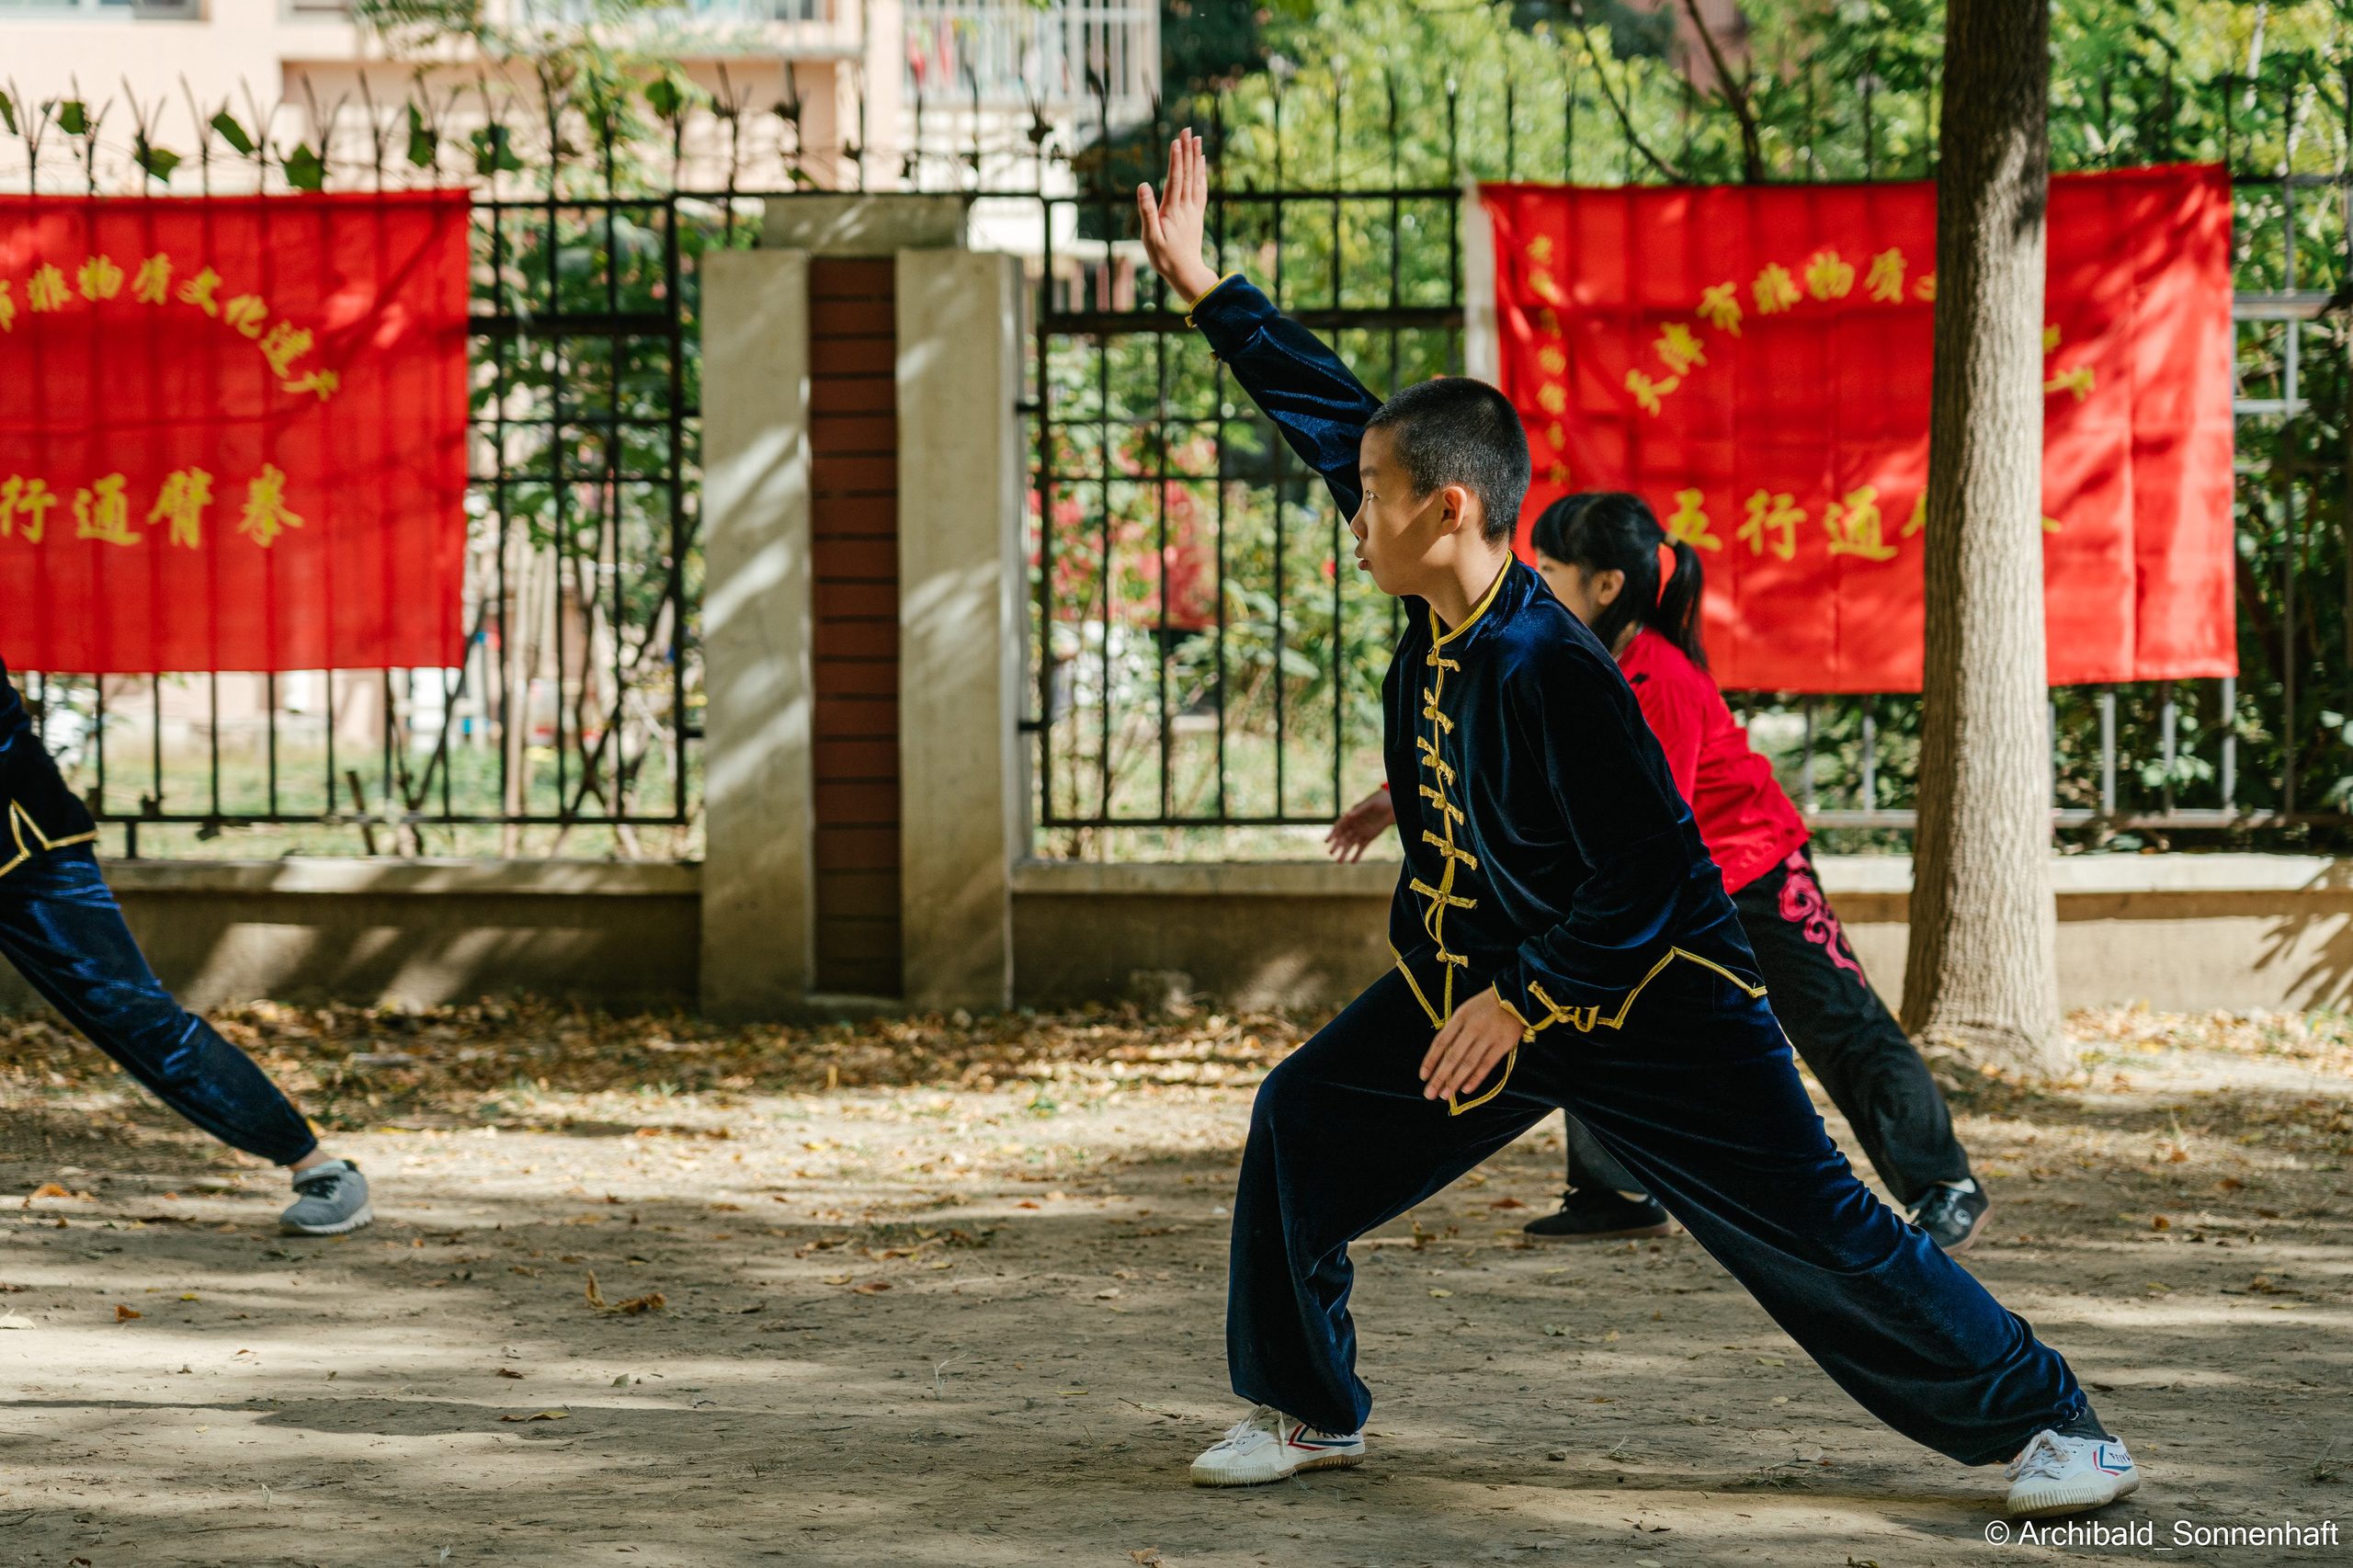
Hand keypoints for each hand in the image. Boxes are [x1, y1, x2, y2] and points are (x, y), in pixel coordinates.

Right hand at [1136, 128, 1221, 303]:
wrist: (1186, 273)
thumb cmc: (1164, 258)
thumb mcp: (1150, 238)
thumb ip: (1147, 212)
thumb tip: (1143, 186)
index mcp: (1172, 211)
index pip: (1175, 180)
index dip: (1176, 160)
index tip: (1177, 140)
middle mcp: (1186, 207)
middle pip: (1188, 174)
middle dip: (1187, 151)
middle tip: (1188, 130)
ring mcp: (1194, 210)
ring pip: (1196, 179)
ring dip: (1196, 157)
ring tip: (1197, 139)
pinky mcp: (1197, 215)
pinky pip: (1202, 189)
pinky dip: (1202, 174)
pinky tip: (1202, 163)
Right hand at [1324, 788, 1396, 862]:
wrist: (1391, 806)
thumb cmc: (1378, 801)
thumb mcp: (1369, 804)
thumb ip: (1358, 810)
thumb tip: (1347, 815)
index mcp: (1351, 817)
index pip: (1338, 827)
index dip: (1332, 834)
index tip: (1327, 841)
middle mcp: (1353, 826)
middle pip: (1342, 838)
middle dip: (1336, 845)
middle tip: (1331, 853)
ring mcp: (1360, 832)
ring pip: (1350, 844)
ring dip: (1344, 853)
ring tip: (1339, 862)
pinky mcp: (1368, 838)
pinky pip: (1361, 848)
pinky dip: (1357, 855)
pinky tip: (1352, 862)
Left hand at [1419, 987, 1523, 1103]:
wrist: (1516, 996)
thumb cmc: (1485, 1006)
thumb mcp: (1465, 1010)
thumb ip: (1454, 1029)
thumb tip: (1441, 1053)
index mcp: (1460, 1017)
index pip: (1440, 1042)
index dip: (1430, 1060)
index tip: (1423, 1075)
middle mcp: (1472, 1028)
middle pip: (1452, 1056)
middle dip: (1439, 1077)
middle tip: (1429, 1093)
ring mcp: (1488, 1037)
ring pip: (1468, 1063)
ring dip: (1455, 1081)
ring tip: (1444, 1095)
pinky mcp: (1503, 1045)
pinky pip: (1486, 1065)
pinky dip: (1475, 1078)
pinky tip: (1465, 1089)